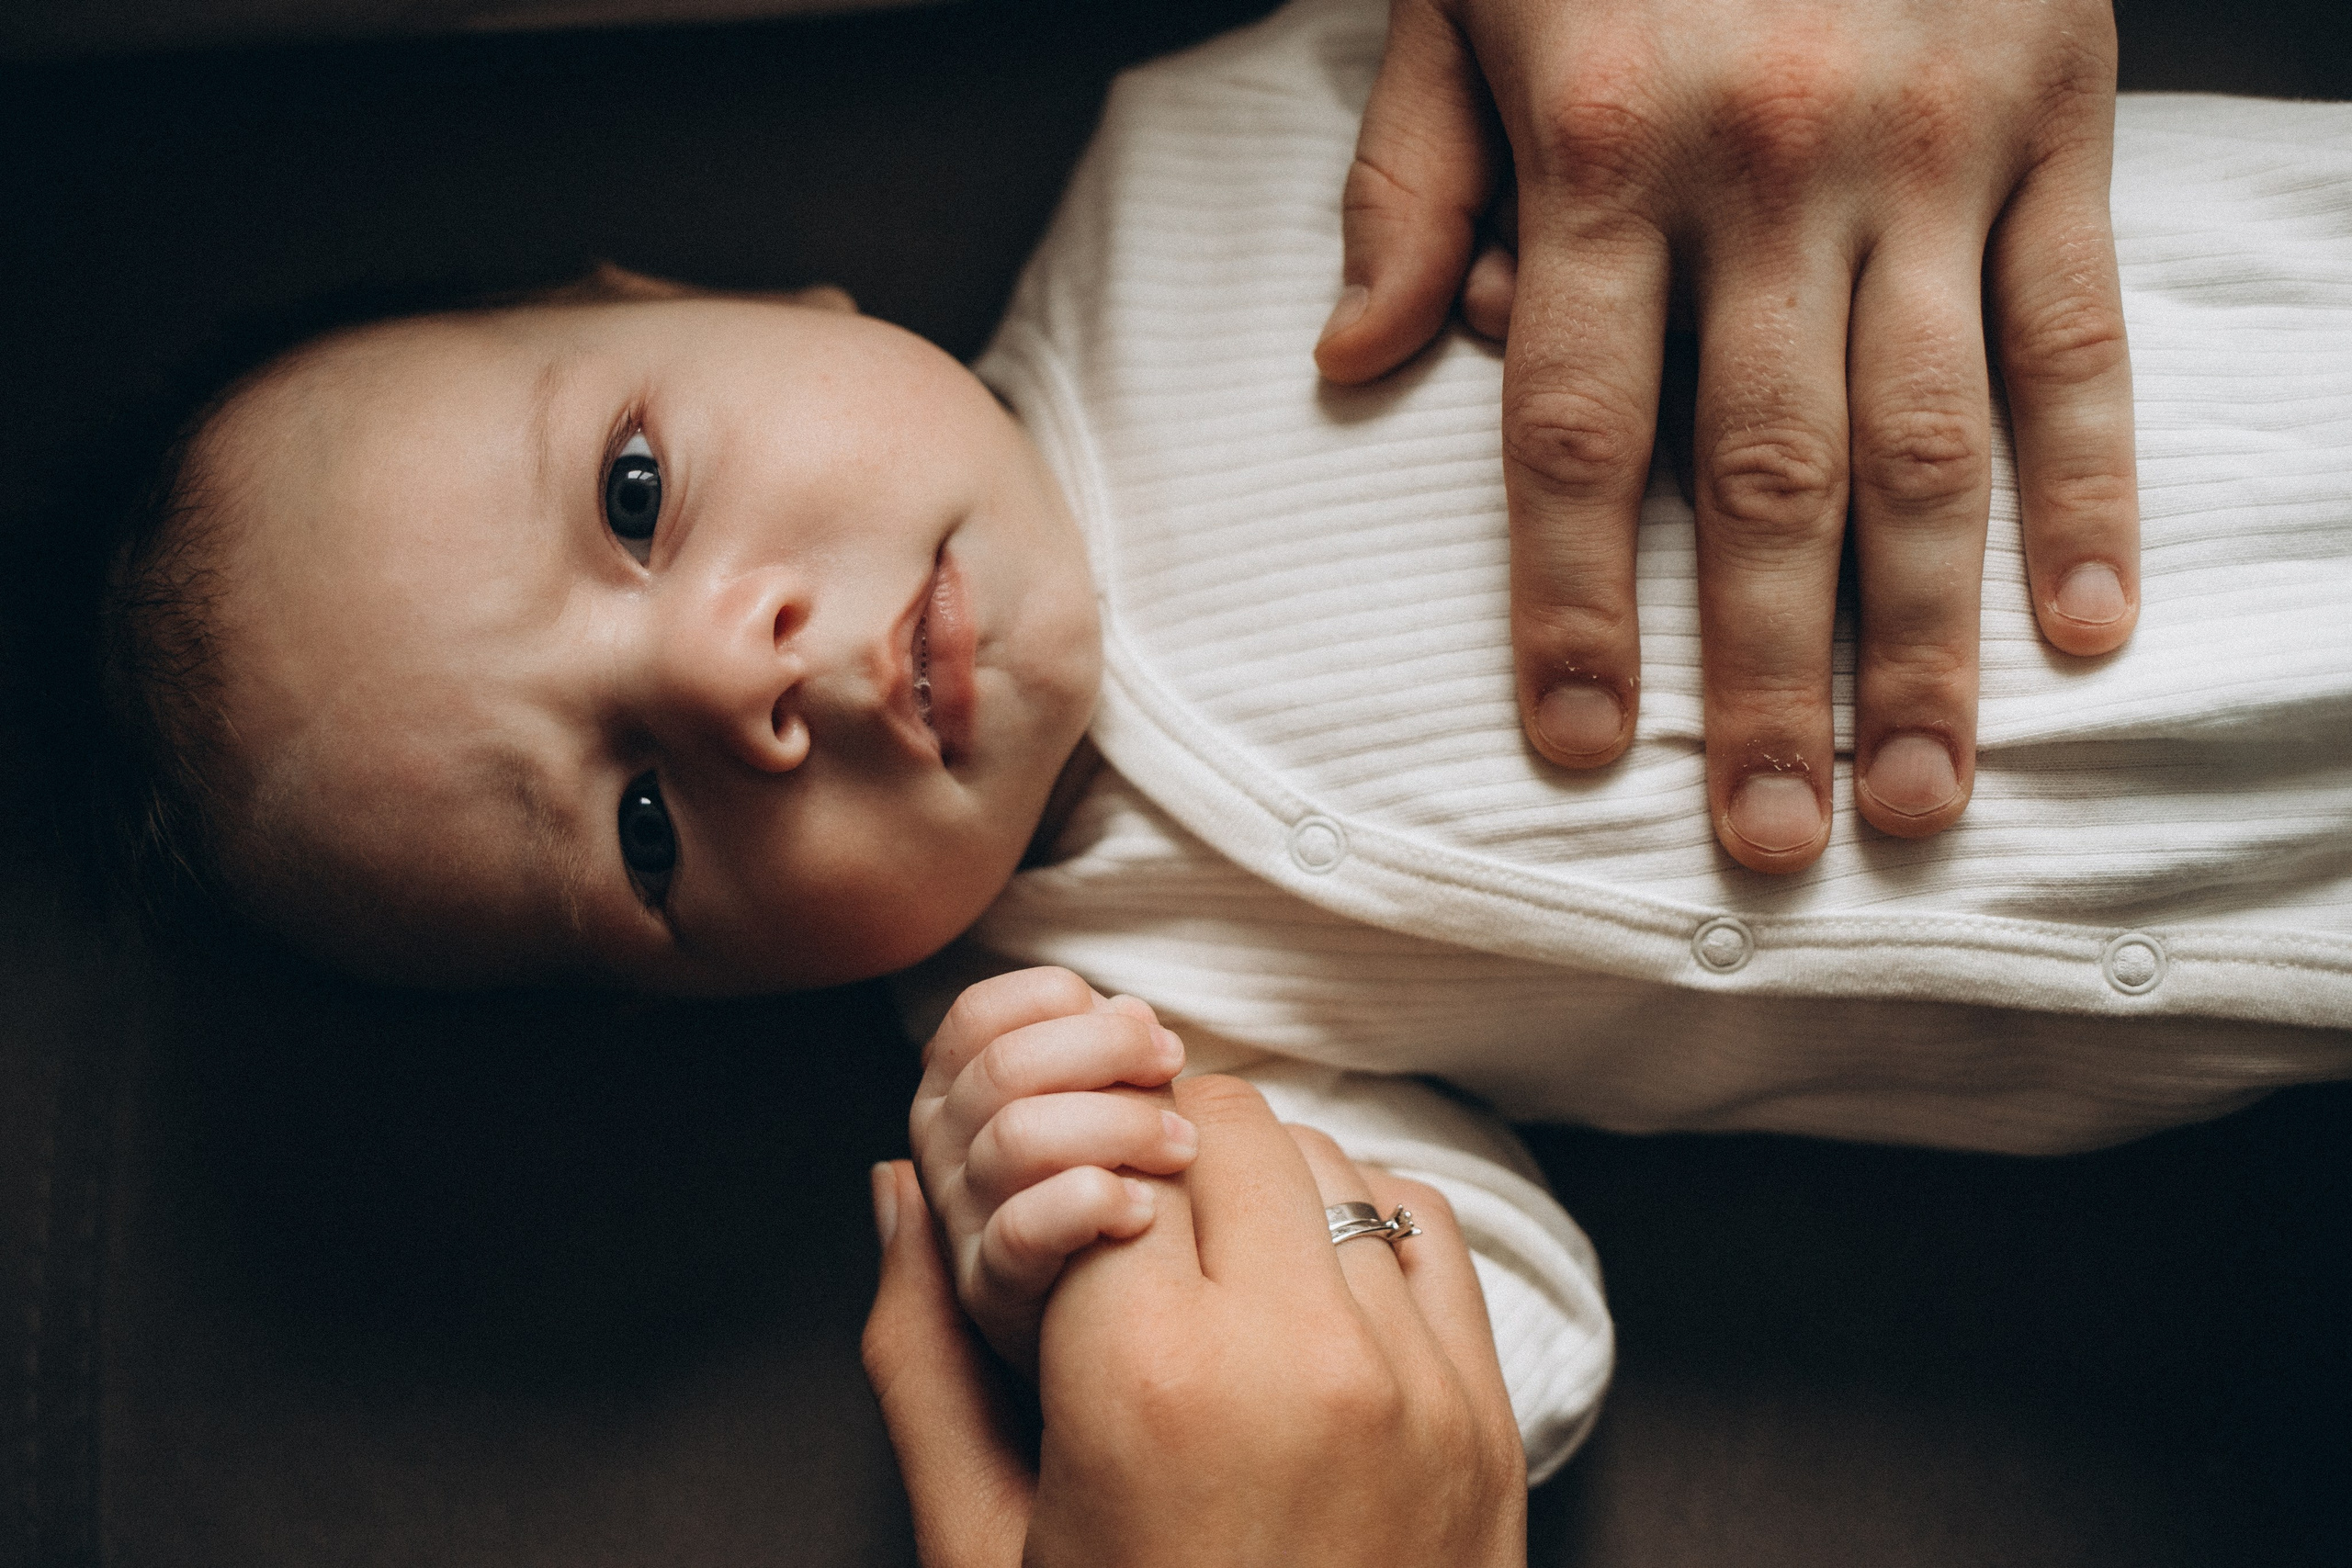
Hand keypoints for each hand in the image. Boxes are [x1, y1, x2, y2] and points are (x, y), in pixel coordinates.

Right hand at [864, 1075, 1527, 1567]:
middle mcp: (1299, 1356)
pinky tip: (1305, 1300)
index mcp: (1148, 1385)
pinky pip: (1426, 1229)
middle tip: (1124, 1245)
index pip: (1104, 1160)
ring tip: (1207, 1281)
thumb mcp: (980, 1546)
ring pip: (1331, 1161)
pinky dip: (1360, 1229)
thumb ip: (921, 1354)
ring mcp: (1416, 1382)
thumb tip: (892, 1185)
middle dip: (1156, 1163)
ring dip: (1257, 1191)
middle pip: (1227, 1127)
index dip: (1060, 1189)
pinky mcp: (1486, 1414)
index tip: (1051, 1244)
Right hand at [907, 967, 1196, 1374]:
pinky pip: (1021, 1231)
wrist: (1119, 1376)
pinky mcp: (999, 1304)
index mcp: (957, 1109)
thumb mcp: (1096, 1127)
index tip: (1138, 1024)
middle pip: (1000, 1067)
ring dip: (1112, 1123)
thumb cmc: (1119, 1225)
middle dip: (1103, 1050)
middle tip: (1173, 1069)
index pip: (973, 1020)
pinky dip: (1085, 1201)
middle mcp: (944, 1166)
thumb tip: (1117, 1004)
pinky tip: (1142, 1212)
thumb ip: (1089, 1066)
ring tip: (1180, 1149)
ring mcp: (966, 1235)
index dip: (1053, 1001)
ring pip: (1013, 1136)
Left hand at [1317, 0, 2138, 871]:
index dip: (1572, 608)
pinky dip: (2088, 488)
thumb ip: (1410, 178)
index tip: (1577, 750)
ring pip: (1932, 444)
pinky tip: (2081, 628)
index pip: (1573, 438)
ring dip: (1925, 640)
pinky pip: (2075, 333)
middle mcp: (1773, 174)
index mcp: (1606, 148)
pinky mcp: (2059, 114)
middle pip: (1762, 484)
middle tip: (1765, 845)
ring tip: (1916, 794)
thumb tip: (1358, 367)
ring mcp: (1933, 152)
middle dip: (1763, 681)